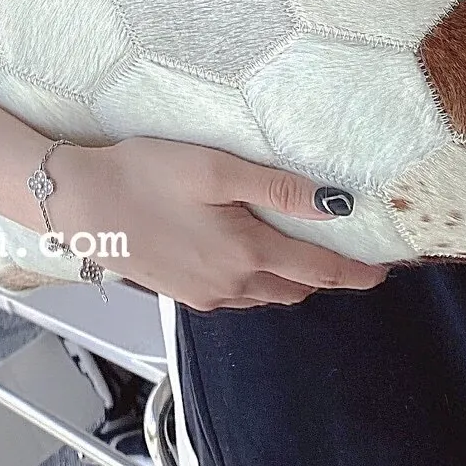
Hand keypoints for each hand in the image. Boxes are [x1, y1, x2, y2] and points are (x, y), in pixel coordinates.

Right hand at [47, 135, 390, 310]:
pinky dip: (257, 284)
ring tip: (303, 256)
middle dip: (326, 277)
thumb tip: (336, 205)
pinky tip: (247, 260)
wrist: (79, 203)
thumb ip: (276, 187)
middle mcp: (232, 284)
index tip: (385, 270)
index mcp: (246, 252)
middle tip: (347, 259)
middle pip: (297, 289)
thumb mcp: (213, 167)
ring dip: (291, 281)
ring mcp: (205, 295)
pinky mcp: (182, 294)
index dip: (357, 271)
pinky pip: (237, 297)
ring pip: (267, 296)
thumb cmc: (142, 174)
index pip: (320, 270)